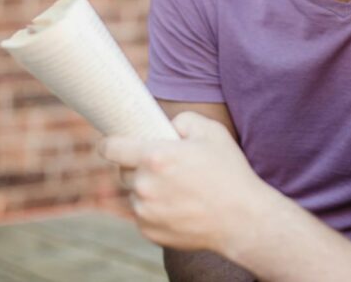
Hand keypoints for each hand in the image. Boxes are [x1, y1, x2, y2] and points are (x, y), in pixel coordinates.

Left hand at [98, 112, 276, 253]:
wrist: (242, 219)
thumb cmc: (229, 172)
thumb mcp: (211, 131)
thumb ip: (183, 120)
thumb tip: (167, 127)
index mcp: (155, 157)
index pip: (112, 148)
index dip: (108, 143)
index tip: (108, 144)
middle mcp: (144, 186)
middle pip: (125, 171)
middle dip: (139, 166)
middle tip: (165, 167)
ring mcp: (145, 212)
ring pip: (135, 194)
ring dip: (147, 189)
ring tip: (178, 189)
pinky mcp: (149, 232)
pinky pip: (143, 214)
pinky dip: (154, 209)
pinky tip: (179, 206)